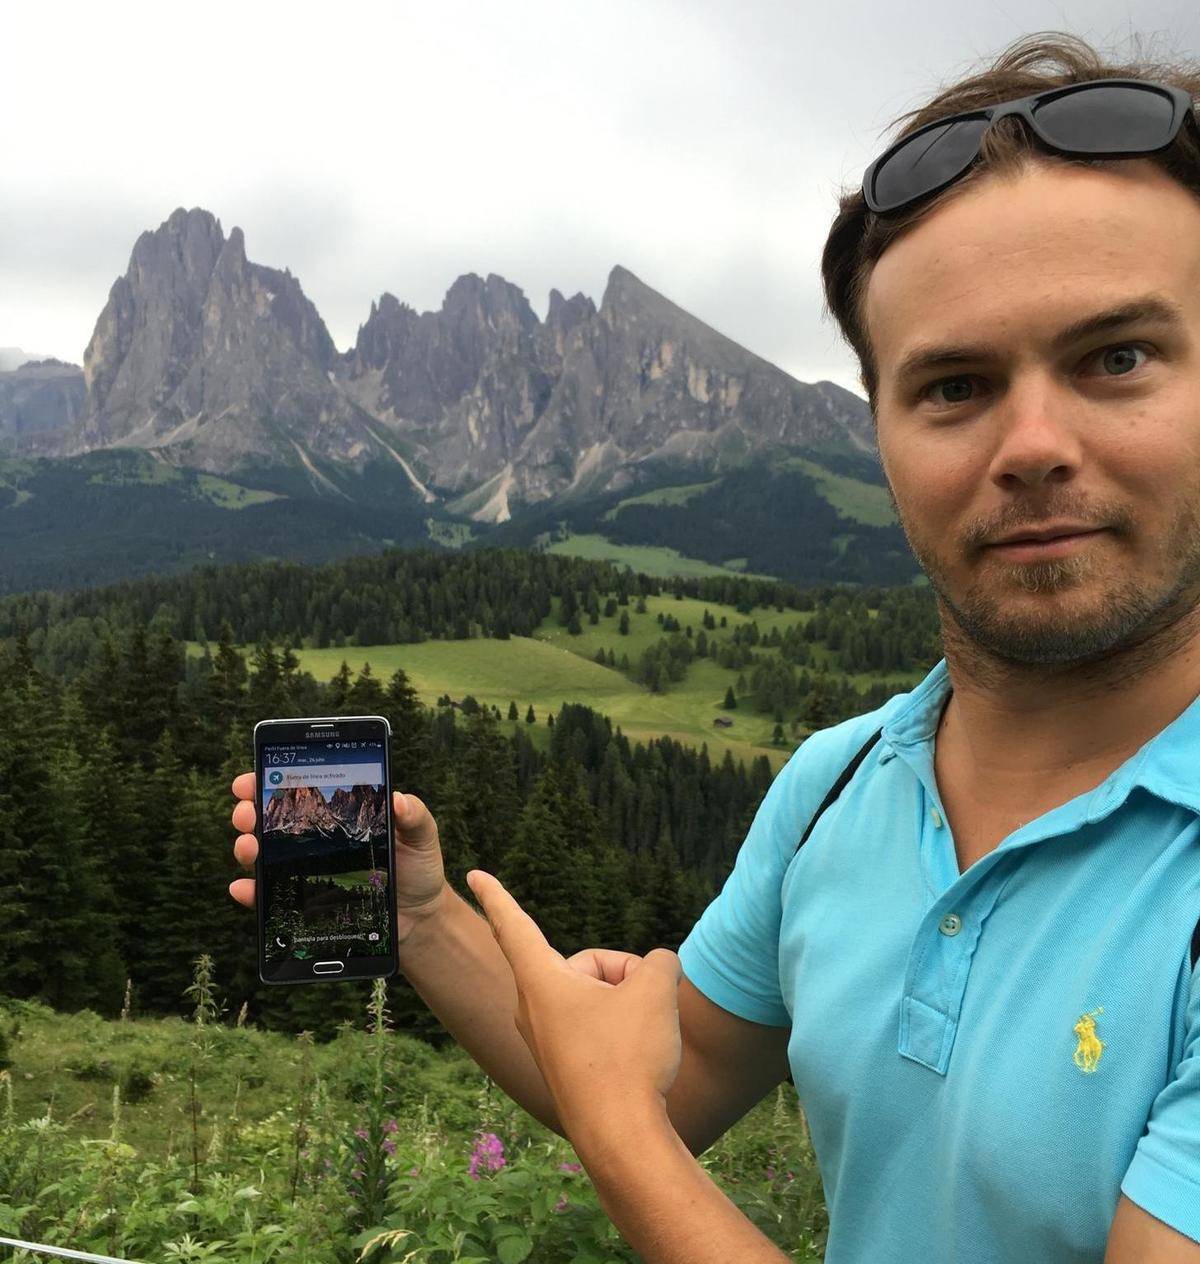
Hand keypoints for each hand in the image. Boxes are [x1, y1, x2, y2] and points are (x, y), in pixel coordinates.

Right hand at [228, 773, 450, 940]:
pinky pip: (270, 895)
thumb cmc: (418, 868)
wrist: (419, 916)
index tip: (249, 780)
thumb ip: (414, 815)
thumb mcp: (422, 836)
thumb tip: (397, 799)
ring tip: (248, 846)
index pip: (299, 790)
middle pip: (272, 820)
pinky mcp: (305, 900)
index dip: (269, 781)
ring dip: (246, 847)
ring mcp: (307, 869)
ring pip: (264, 854)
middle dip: (250, 812)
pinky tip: (243, 886)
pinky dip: (251, 891)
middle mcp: (317, 838)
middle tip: (247, 814)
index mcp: (340, 813)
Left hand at [465, 868, 682, 1144]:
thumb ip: (659, 960)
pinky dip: (623, 1030)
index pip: (514, 925)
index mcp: (541, 982)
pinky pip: (598, 1025)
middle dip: (622, 972)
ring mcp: (548, 1041)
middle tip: (644, 1002)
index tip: (474, 874)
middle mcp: (535, 1009)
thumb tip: (656, 967)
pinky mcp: (565, 1065)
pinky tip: (639, 1057)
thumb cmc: (630, 1058)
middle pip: (586, 965)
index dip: (497, 895)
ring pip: (596, 996)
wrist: (622, 1138)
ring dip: (627, 1004)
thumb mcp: (657, 989)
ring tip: (643, 1038)